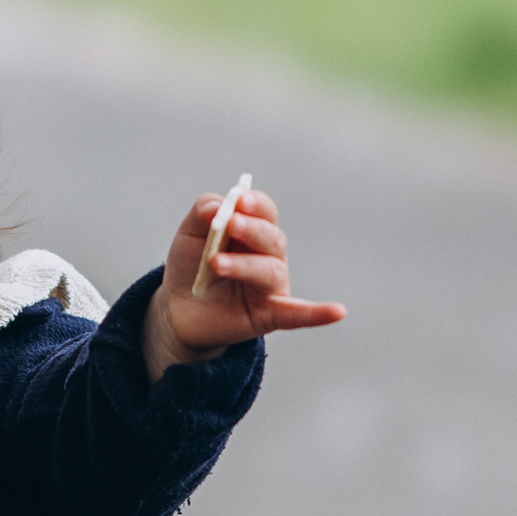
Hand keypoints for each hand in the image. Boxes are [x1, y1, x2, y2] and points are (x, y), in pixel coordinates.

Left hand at [145, 184, 346, 376]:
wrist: (179, 310)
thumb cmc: (191, 267)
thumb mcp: (189, 236)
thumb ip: (202, 216)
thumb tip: (219, 206)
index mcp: (253, 230)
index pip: (263, 211)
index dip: (254, 204)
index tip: (239, 200)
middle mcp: (269, 255)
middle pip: (271, 238)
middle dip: (252, 229)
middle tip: (231, 224)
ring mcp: (272, 285)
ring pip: (270, 270)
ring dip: (245, 265)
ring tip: (216, 264)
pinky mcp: (271, 315)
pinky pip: (297, 314)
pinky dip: (318, 313)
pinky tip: (337, 312)